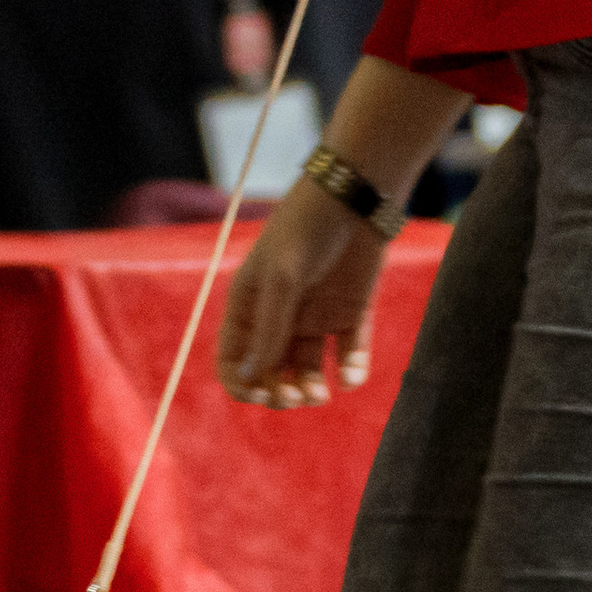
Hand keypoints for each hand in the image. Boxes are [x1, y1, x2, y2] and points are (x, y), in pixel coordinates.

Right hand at [217, 176, 390, 405]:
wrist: (357, 195)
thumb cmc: (308, 228)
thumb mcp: (284, 277)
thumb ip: (270, 328)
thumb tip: (253, 376)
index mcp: (248, 304)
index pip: (234, 359)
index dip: (242, 384)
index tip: (259, 395)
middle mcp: (279, 316)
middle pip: (270, 372)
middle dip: (279, 394)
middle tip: (296, 397)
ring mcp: (315, 316)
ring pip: (307, 370)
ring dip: (310, 390)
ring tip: (321, 393)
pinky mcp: (350, 313)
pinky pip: (347, 354)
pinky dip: (349, 372)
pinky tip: (349, 376)